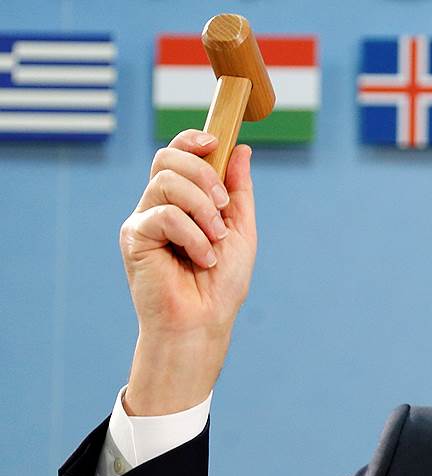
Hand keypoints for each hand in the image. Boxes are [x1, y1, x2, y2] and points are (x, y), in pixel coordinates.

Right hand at [119, 130, 256, 414]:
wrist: (204, 322)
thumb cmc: (221, 284)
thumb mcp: (240, 229)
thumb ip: (238, 190)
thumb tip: (241, 149)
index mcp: (183, 200)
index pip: (177, 155)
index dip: (191, 140)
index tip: (214, 143)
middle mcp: (158, 206)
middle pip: (167, 158)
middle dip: (203, 174)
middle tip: (222, 208)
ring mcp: (144, 220)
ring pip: (165, 181)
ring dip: (202, 207)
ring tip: (215, 238)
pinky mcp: (134, 237)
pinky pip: (164, 214)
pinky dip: (192, 234)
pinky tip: (202, 258)